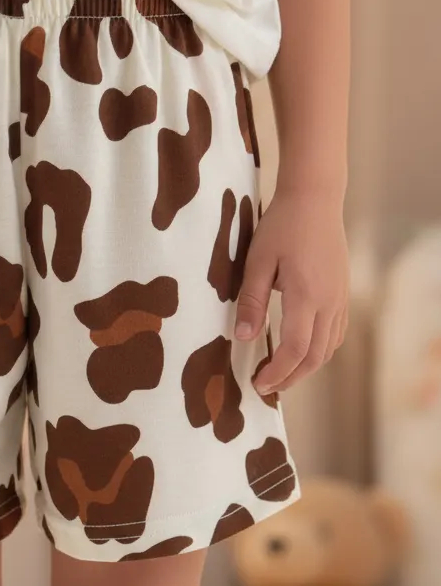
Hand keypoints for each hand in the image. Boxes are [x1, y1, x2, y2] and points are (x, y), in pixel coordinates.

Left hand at [234, 184, 348, 394]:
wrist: (315, 199)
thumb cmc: (282, 226)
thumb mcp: (257, 261)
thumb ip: (251, 300)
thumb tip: (242, 337)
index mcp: (307, 296)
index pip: (296, 349)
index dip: (278, 372)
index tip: (258, 383)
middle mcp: (329, 302)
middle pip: (316, 356)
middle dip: (291, 377)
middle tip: (265, 386)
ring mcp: (340, 298)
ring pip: (328, 347)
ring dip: (305, 366)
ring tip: (280, 373)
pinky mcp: (342, 293)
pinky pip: (335, 333)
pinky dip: (318, 349)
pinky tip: (300, 350)